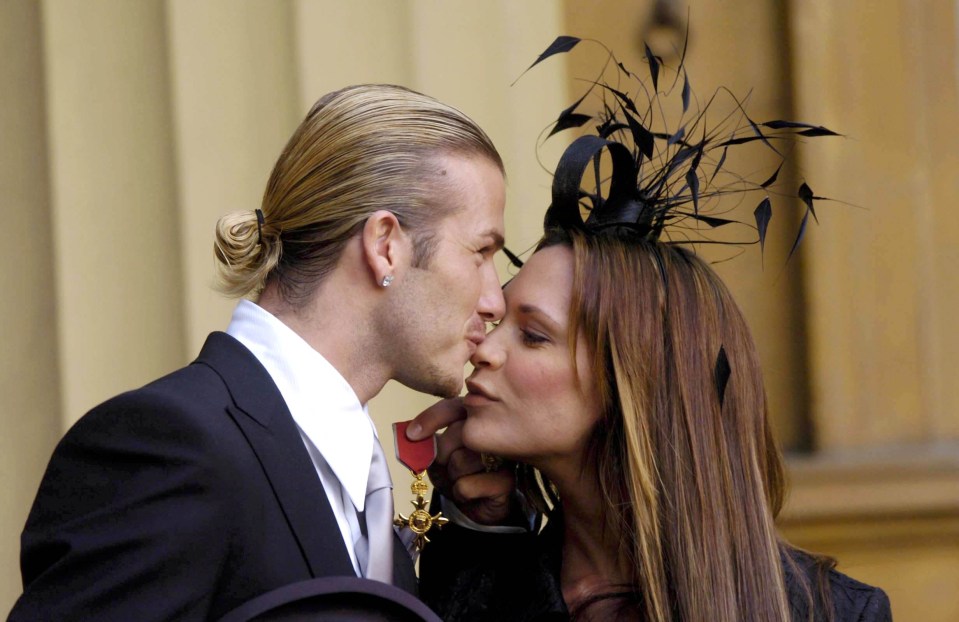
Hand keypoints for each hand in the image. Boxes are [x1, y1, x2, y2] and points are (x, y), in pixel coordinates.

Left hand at [406, 398, 514, 524]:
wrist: (477, 505)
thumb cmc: (458, 474)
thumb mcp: (438, 455)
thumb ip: (429, 440)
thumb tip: (412, 433)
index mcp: (478, 418)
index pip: (453, 407)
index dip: (432, 418)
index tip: (412, 434)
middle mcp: (496, 432)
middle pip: (457, 433)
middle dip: (442, 455)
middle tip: (448, 466)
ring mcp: (504, 456)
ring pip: (460, 461)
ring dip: (453, 477)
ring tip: (463, 479)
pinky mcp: (506, 480)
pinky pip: (466, 485)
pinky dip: (461, 493)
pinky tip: (472, 494)